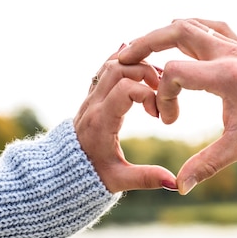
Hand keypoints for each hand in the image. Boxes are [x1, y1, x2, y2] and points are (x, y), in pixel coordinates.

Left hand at [74, 46, 176, 192]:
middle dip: (145, 72)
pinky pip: (103, 69)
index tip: (157, 115)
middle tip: (162, 89)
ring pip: (110, 64)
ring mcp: (90, 98)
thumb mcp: (119, 181)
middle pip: (118, 68)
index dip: (148, 95)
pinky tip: (134, 54)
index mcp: (101, 121)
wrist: (61, 172)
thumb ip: (146, 179)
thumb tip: (175, 184)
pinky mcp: (92, 97)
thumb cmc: (91, 177)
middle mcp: (93, 104)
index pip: (126, 89)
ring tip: (155, 79)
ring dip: (135, 65)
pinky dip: (120, 60)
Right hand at [119, 19, 236, 194]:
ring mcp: (234, 44)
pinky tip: (177, 38)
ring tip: (143, 49)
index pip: (175, 70)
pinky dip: (188, 29)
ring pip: (191, 23)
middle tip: (124, 58)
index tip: (170, 120)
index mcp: (226, 75)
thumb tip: (180, 187)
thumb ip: (206, 164)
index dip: (162, 94)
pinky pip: (208, 25)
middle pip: (176, 30)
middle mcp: (228, 52)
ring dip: (164, 34)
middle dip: (145, 43)